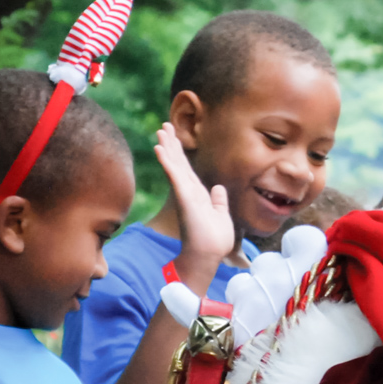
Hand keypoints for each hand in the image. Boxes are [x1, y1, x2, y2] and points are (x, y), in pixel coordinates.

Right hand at [153, 122, 234, 286]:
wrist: (209, 257)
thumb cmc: (214, 242)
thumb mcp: (221, 217)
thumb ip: (219, 202)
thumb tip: (219, 189)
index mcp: (198, 195)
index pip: (187, 169)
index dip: (180, 152)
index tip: (174, 137)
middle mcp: (189, 192)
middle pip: (179, 163)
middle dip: (172, 144)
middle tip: (164, 126)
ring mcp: (185, 195)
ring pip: (175, 166)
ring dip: (168, 147)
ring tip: (161, 130)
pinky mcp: (185, 198)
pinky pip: (175, 176)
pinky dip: (168, 162)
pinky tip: (160, 148)